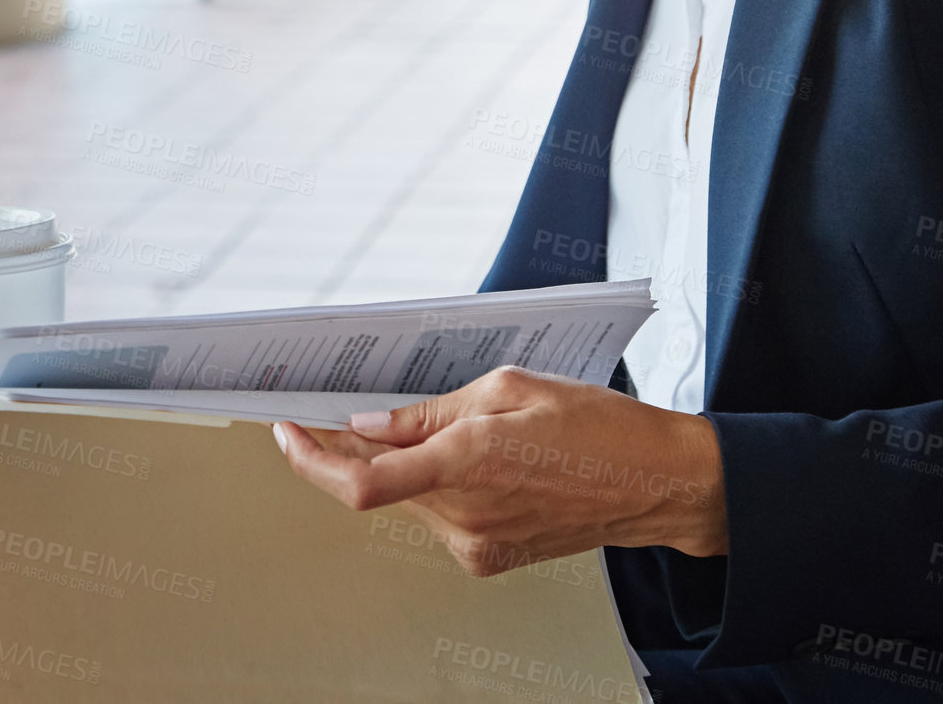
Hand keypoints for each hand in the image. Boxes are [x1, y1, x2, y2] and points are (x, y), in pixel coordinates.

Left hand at [273, 366, 726, 576]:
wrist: (654, 483)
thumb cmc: (597, 426)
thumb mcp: (511, 386)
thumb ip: (431, 410)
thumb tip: (370, 425)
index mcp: (469, 460)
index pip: (363, 480)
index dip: (311, 459)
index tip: (287, 430)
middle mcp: (465, 514)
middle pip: (376, 486)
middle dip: (347, 447)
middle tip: (327, 411)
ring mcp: (475, 543)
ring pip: (403, 500)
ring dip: (389, 465)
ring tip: (399, 423)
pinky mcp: (488, 557)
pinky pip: (435, 516)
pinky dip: (425, 484)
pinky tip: (442, 455)